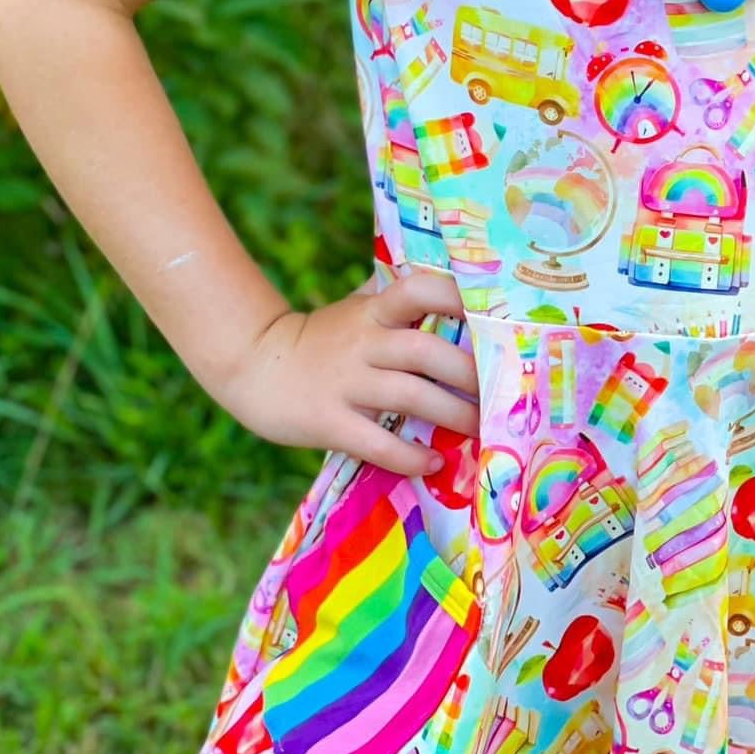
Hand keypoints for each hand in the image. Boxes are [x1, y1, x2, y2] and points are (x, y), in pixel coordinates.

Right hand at [217, 267, 479, 476]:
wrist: (254, 364)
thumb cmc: (321, 338)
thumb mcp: (356, 310)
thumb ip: (397, 305)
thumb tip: (456, 294)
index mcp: (373, 311)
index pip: (418, 290)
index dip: (456, 297)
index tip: (493, 315)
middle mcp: (363, 342)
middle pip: (426, 352)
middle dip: (469, 374)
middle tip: (501, 393)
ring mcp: (346, 382)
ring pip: (410, 397)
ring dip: (452, 415)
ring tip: (479, 430)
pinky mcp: (329, 422)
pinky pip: (378, 443)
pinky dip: (411, 457)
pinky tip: (434, 463)